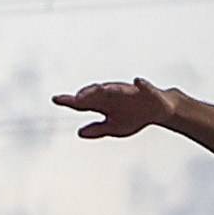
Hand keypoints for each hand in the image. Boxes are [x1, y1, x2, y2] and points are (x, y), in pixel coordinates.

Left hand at [56, 77, 180, 140]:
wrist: (158, 110)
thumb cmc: (134, 116)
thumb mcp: (114, 128)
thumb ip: (97, 129)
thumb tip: (79, 133)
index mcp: (105, 104)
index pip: (84, 103)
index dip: (70, 101)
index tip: (55, 99)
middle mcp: (114, 95)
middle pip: (98, 94)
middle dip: (88, 95)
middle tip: (77, 99)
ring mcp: (130, 92)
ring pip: (118, 89)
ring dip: (109, 88)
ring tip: (101, 89)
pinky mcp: (147, 91)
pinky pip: (144, 87)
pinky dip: (141, 84)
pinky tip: (137, 81)